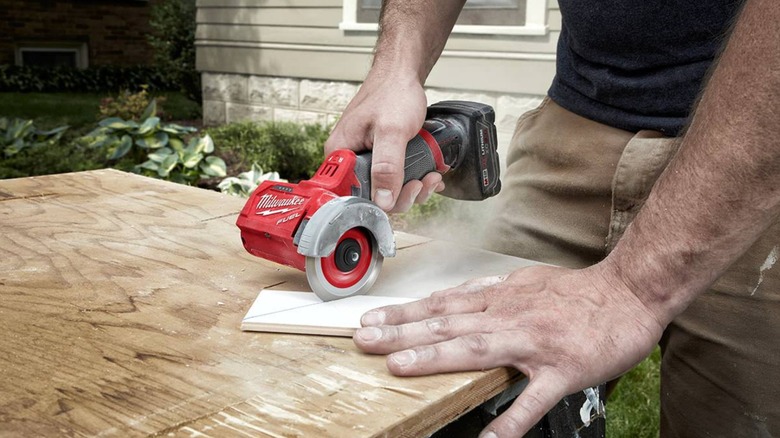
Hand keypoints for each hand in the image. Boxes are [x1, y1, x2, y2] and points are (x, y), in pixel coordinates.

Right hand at [325, 71, 443, 211]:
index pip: (352, 195)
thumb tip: (383, 201)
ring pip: (388, 189)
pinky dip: (414, 178)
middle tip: (421, 182)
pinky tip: (428, 171)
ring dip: (414, 188)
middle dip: (403, 194)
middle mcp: (349, 158)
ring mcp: (366, 158)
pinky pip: (395, 178)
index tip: (401, 193)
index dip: (379, 201)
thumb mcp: (392, 132)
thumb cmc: (392, 93)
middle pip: (373, 196)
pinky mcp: (380, 156)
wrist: (402, 74)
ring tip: (430, 175)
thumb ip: (387, 168)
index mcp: (341, 154)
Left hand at [353, 264, 663, 437]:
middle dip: (402, 332)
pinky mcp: (561, 370)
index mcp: (499, 299)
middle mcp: (508, 316)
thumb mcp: (525, 281)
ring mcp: (533, 344)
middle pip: (446, 323)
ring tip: (399, 367)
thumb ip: (491, 291)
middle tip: (364, 339)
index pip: (441, 305)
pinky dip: (511, 419)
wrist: (629, 293)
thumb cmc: (577, 291)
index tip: (371, 320)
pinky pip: (533, 399)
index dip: (404, 313)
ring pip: (476, 349)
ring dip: (435, 357)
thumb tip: (460, 294)